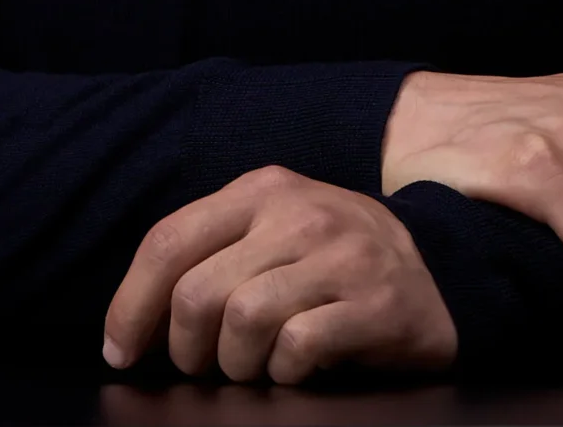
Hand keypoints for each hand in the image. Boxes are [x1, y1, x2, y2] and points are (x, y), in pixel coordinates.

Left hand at [103, 166, 458, 383]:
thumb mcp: (274, 232)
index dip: (130, 306)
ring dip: (236, 366)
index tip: (119, 352)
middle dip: (185, 350)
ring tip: (255, 368)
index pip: (168, 241)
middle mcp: (299, 213)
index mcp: (262, 190)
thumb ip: (213, 254)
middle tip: (204, 367)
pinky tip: (299, 368)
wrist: (442, 270)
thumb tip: (135, 324)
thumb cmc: (335, 262)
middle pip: (196, 294)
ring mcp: (341, 255)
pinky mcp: (375, 302)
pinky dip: (285, 373)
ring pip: (242, 321)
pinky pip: (297, 348)